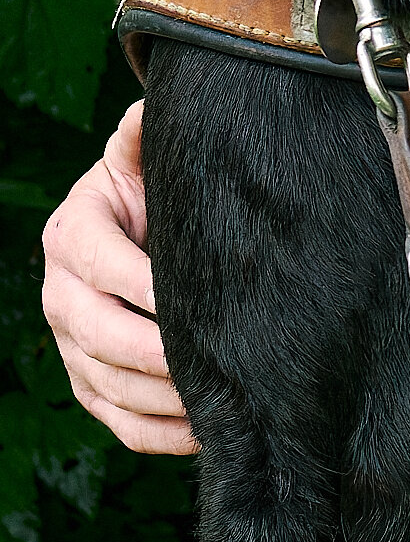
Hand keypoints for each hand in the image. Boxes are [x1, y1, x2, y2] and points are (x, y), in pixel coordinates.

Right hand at [41, 100, 195, 454]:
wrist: (127, 226)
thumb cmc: (144, 190)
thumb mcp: (138, 160)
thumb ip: (139, 139)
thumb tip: (146, 107)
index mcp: (71, 234)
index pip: (104, 266)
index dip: (147, 285)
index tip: (196, 297)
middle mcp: (61, 294)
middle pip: (101, 335)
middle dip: (157, 351)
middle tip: (214, 358)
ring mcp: (70, 345)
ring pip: (108, 384)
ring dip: (161, 397)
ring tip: (217, 398)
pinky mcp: (87, 383)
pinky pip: (116, 422)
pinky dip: (156, 434)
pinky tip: (202, 431)